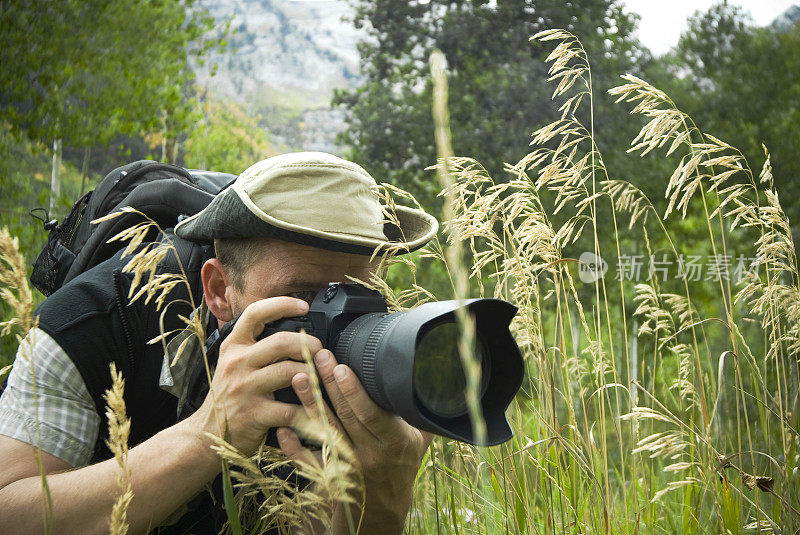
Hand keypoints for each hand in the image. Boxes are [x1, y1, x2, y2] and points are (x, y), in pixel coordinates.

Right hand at [188, 297, 322, 454]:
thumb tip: (291, 326)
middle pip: (281, 341)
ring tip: (321, 378)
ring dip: (313, 374)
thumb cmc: (229, 395)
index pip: (255, 313)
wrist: (207, 433)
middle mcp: (237, 363)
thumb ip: (255, 345)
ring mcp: (244, 388)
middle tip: (321, 351)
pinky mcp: (254, 414)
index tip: (304, 306)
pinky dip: (307, 409)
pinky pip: (290, 408)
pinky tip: (314, 409)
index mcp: (234, 346)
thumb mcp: (233, 362)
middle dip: (309, 344)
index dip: (282, 304)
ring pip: (289, 372)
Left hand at [278, 349, 431, 533]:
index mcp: (393, 442)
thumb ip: (421, 414)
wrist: (385, 506)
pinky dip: (294, 447)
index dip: (355, 391)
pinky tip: (282, 429)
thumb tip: (431, 381)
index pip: (372, 413)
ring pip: (325, 432)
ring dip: (310, 404)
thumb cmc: (402, 466)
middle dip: (330, 384)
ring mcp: (347, 465)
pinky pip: (308, 461)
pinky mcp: (330, 476)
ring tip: (298, 379)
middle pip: (345, 416)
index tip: (342, 368)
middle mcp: (369, 453)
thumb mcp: (420, 441)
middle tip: (317, 358)